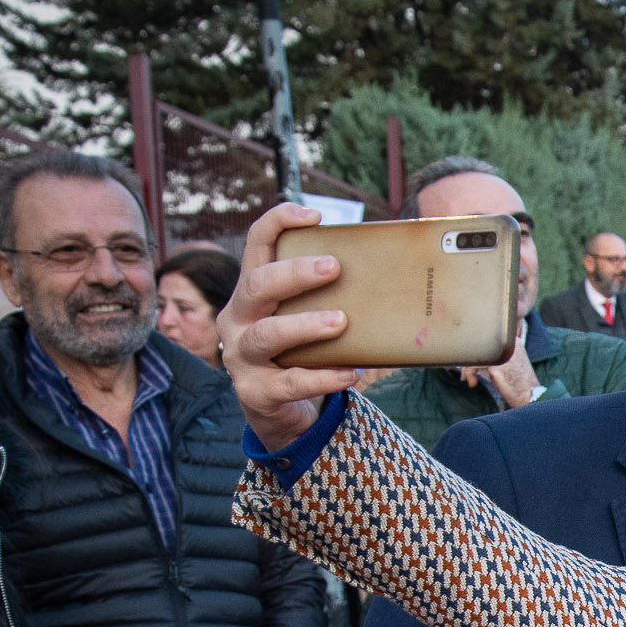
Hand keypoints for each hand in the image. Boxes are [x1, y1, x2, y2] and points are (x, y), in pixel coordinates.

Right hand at [219, 203, 362, 450]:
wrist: (280, 411)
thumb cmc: (300, 353)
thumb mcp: (304, 318)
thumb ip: (326, 296)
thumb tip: (387, 273)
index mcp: (251, 292)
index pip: (257, 244)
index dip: (278, 222)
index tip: (313, 215)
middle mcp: (237, 319)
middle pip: (257, 285)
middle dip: (294, 273)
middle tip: (334, 267)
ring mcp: (242, 357)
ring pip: (267, 334)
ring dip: (306, 325)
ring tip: (341, 321)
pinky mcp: (256, 392)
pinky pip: (290, 382)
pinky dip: (323, 376)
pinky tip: (350, 373)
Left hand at [458, 336, 537, 409]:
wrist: (530, 396)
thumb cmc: (517, 384)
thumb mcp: (505, 366)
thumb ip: (492, 357)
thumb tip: (469, 358)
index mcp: (511, 341)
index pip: (485, 340)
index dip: (475, 352)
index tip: (469, 366)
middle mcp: (508, 343)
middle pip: (479, 345)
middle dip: (468, 360)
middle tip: (464, 374)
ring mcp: (503, 352)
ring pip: (475, 353)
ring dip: (467, 368)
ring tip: (469, 379)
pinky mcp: (498, 363)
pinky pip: (475, 363)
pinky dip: (470, 373)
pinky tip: (473, 383)